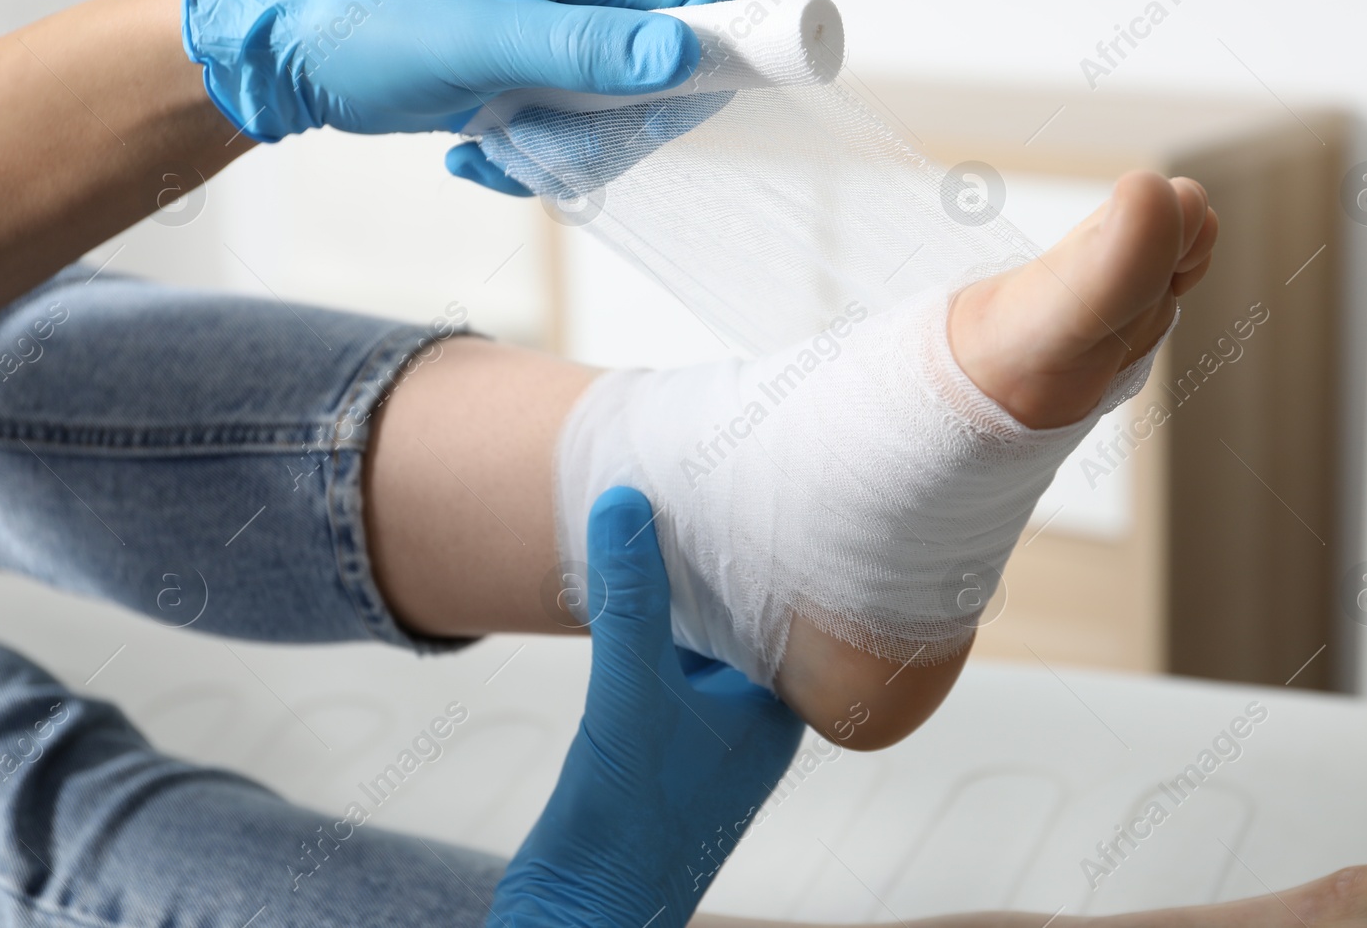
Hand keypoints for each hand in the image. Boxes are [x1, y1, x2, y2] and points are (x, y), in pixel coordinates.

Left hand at [182, 0, 732, 153]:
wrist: (290, 56)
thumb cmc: (372, 24)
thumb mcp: (486, 37)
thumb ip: (589, 49)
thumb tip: (683, 56)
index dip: (703, 51)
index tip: (668, 109)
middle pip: (663, 62)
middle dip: (617, 123)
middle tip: (559, 147)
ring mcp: (555, 30)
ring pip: (619, 108)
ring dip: (568, 149)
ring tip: (501, 149)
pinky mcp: (532, 75)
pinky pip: (573, 129)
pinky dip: (534, 157)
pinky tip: (478, 154)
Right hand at [491, 487, 803, 927]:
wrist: (576, 911)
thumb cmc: (626, 825)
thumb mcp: (630, 691)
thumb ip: (631, 600)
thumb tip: (626, 502)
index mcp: (774, 711)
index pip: (789, 611)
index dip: (776, 551)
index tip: (763, 488)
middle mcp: (751, 721)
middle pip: (747, 619)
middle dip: (724, 561)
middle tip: (712, 481)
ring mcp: (706, 736)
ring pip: (702, 641)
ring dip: (680, 591)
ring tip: (661, 518)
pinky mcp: (659, 747)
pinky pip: (663, 664)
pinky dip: (648, 626)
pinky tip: (621, 589)